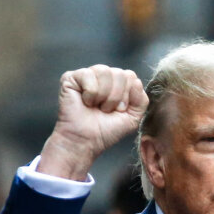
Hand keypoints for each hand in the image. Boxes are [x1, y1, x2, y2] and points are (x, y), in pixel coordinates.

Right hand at [37, 65, 148, 180]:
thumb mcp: (133, 118)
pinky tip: (85, 102)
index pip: (130, 76)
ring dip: (104, 95)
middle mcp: (103, 77)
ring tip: (96, 106)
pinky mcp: (71, 77)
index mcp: (118, 83)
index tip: (119, 110)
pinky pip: (88, 75)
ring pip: (105, 71)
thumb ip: (142, 100)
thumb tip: (136, 81)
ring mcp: (87, 75)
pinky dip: (90, 93)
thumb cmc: (106, 130)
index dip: (128, 95)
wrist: (86, 141)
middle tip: (106, 110)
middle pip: (120, 73)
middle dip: (116, 97)